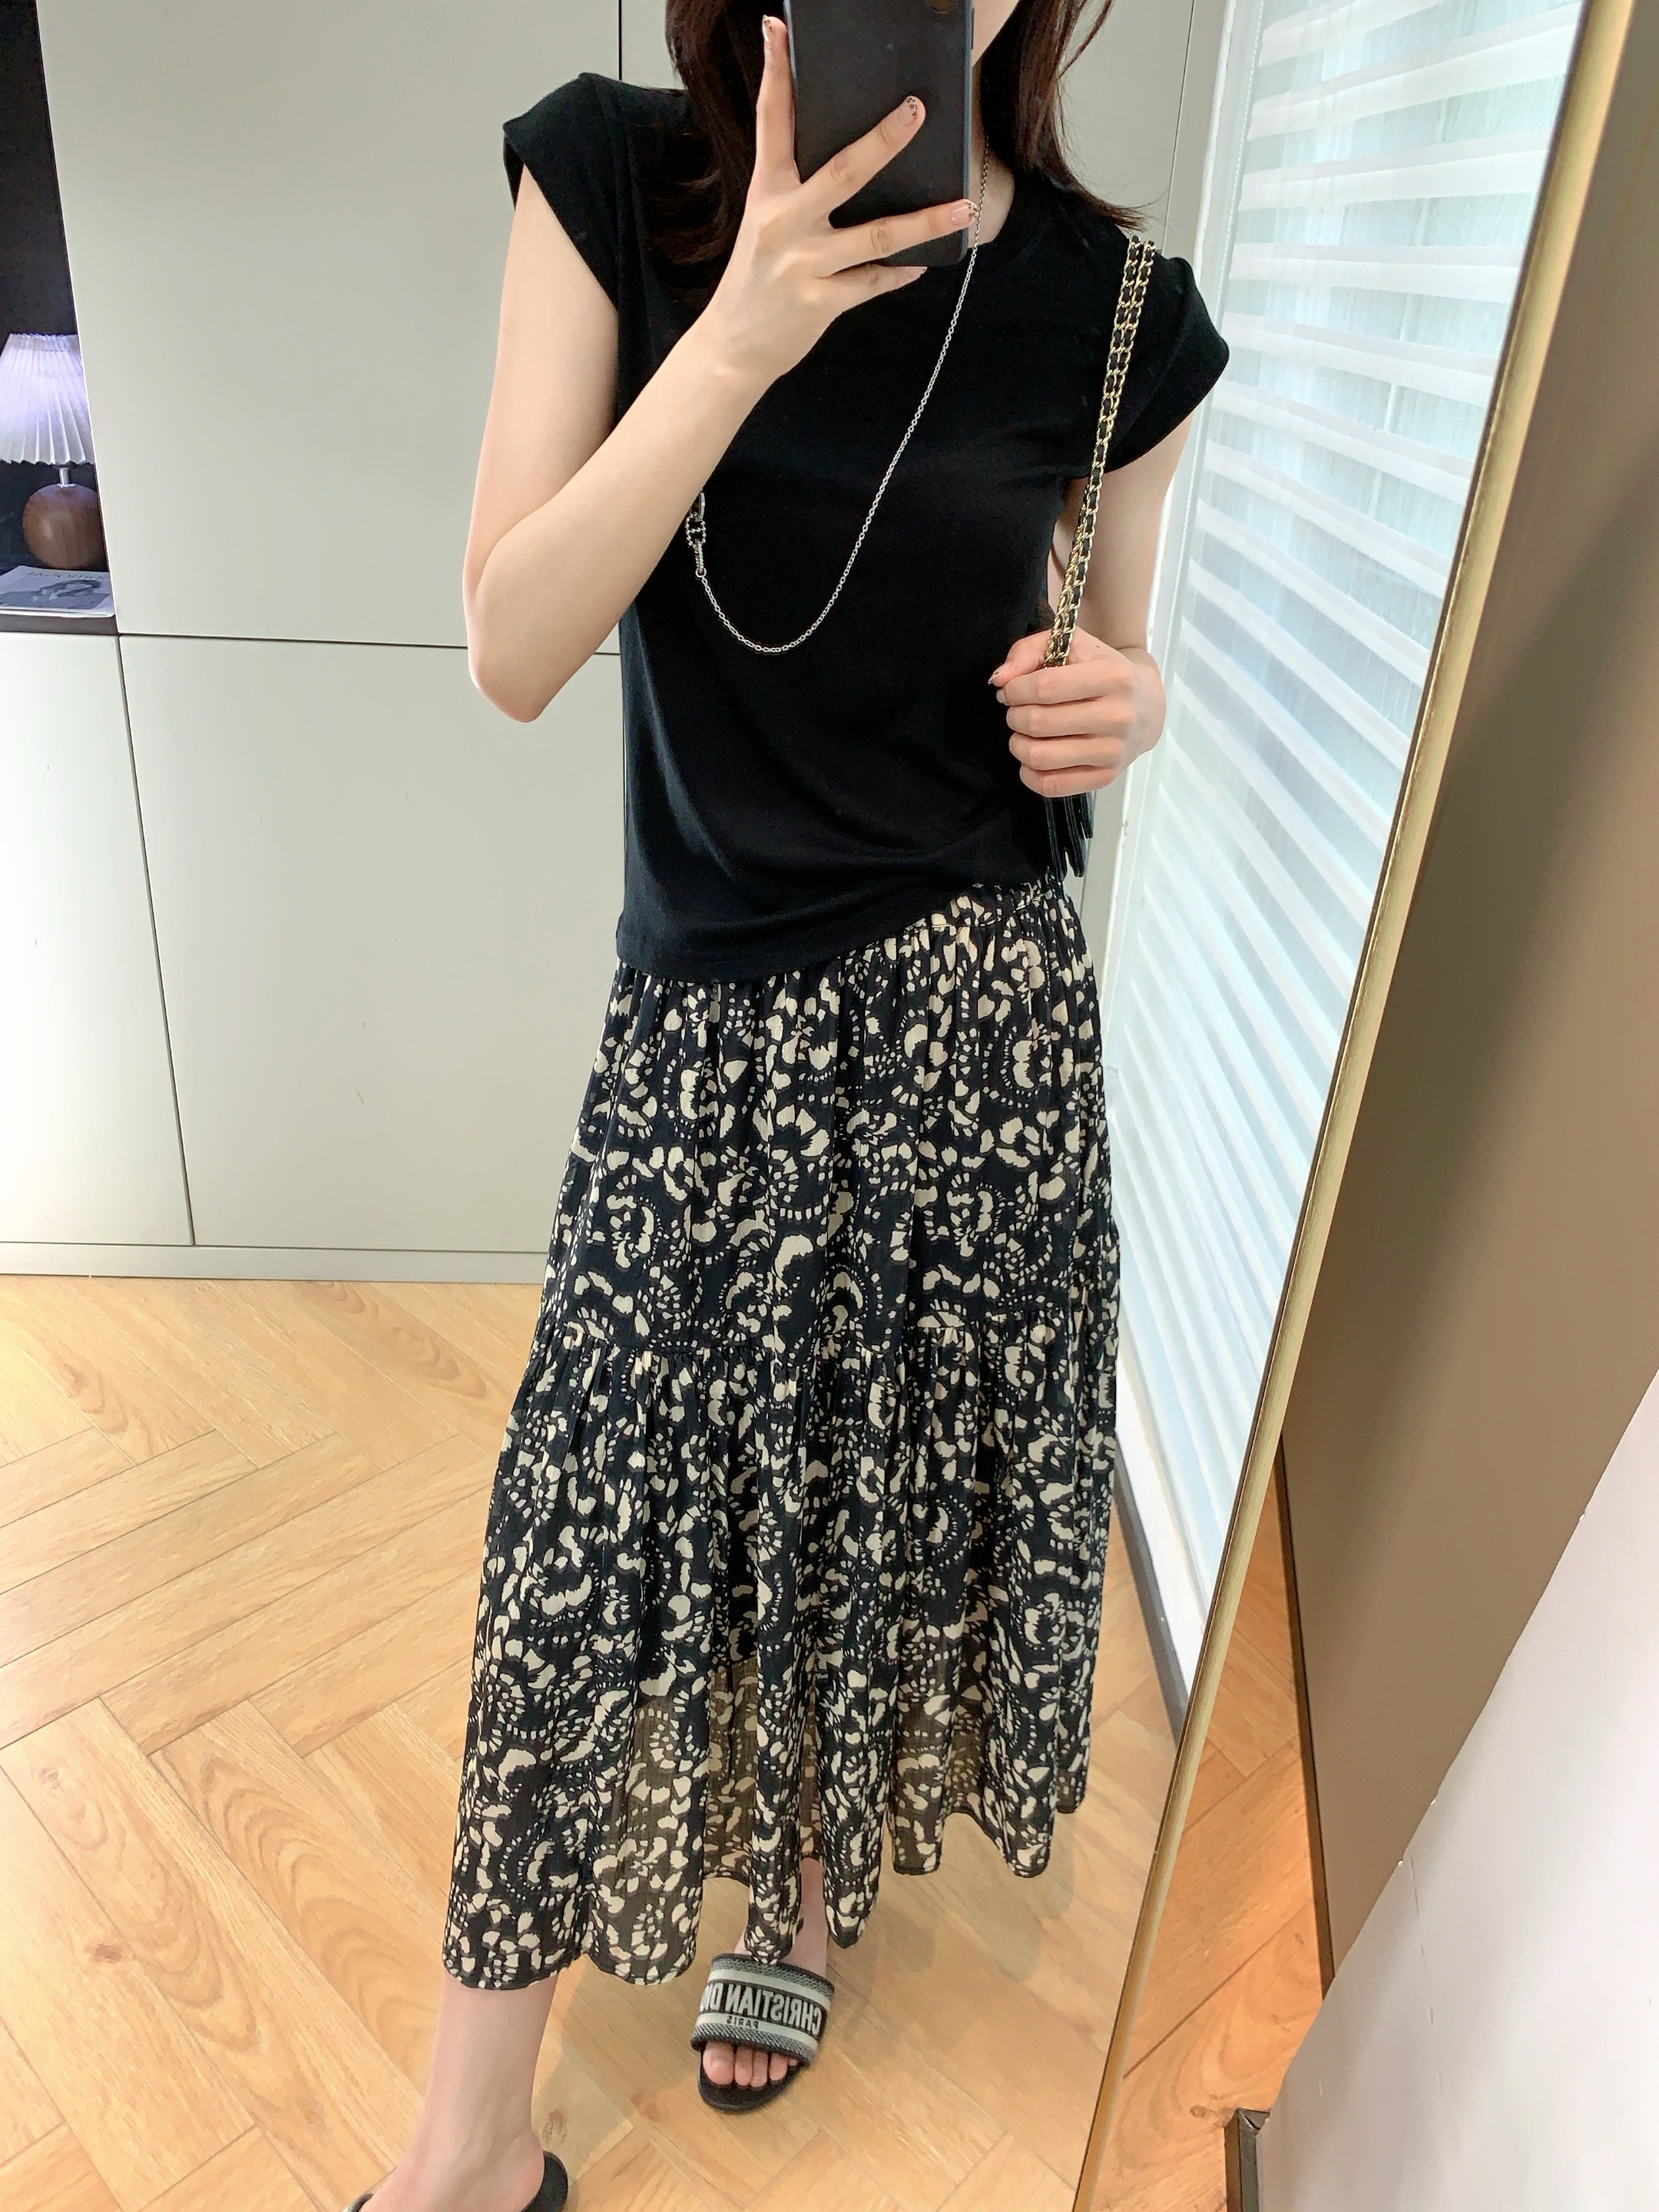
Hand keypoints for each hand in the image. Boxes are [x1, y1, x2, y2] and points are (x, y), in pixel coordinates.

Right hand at [699, 14, 974, 386]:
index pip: (772, 122)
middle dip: (884, 139)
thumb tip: (850, 155)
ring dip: (925, 221)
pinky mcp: (820, 302)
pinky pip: (873, 281)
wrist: (733, 346)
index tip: (778, 29)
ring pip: (877, 234)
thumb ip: (796, 187)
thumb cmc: (756, 277)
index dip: (776, 73)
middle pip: (844, 171)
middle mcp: (785, 222)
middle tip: (917, 110)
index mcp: (768, 192)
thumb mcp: (765, 221)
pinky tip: (922, 264)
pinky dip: (900, 273)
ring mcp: (804, 263)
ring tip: (963, 207)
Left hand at [990, 625, 1166, 797]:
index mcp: (1113, 677)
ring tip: (1022, 734)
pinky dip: (1029, 774)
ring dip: (1018, 745)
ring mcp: (1112, 752)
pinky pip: (1052, 786)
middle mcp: (1118, 716)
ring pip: (1041, 757)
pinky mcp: (1105, 777)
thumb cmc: (1102, 670)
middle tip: (1017, 711)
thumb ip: (1029, 652)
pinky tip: (1030, 759)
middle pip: (1039, 723)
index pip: (1045, 687)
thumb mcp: (1071, 645)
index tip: (1011, 691)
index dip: (1015, 690)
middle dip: (1015, 716)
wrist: (1146, 706)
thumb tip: (999, 680)